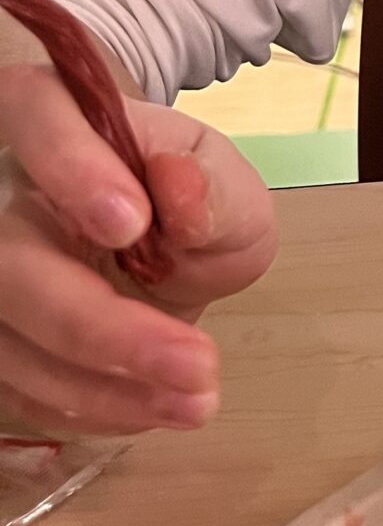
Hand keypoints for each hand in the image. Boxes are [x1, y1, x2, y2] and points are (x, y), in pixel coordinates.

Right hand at [0, 10, 277, 436]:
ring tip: (194, 402)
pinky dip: (84, 407)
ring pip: (5, 337)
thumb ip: (211, 186)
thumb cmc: (180, 193)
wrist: (150, 240)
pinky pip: (14, 385)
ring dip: (98, 386)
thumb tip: (178, 191)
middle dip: (100, 326)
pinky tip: (150, 410)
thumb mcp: (218, 177)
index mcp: (46, 114)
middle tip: (194, 363)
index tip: (131, 224)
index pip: (35, 117)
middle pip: (7, 261)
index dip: (71, 169)